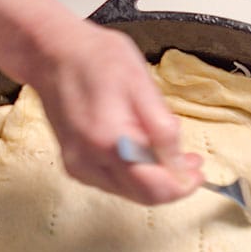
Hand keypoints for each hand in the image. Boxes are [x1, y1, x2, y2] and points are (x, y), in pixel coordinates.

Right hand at [29, 21, 203, 204]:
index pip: (154, 187)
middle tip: (191, 165)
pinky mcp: (76, 167)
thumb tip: (179, 161)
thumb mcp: (140, 83)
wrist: (51, 55)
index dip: (182, 185)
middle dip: (172, 185)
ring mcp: (80, 168)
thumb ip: (161, 127)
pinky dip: (135, 176)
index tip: (199, 174)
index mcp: (110, 141)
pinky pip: (115, 184)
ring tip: (171, 156)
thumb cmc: (95, 59)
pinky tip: (143, 154)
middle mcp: (90, 162)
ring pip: (130, 193)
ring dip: (155, 181)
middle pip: (144, 196)